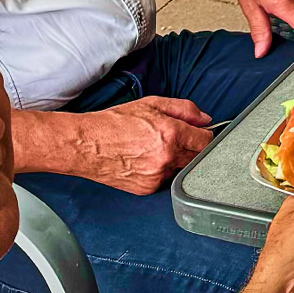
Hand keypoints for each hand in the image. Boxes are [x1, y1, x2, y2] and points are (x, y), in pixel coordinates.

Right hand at [77, 97, 212, 194]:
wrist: (87, 145)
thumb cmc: (116, 123)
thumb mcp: (153, 104)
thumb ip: (185, 109)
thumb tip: (205, 119)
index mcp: (171, 134)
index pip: (206, 141)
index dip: (205, 136)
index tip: (200, 134)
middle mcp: (166, 157)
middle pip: (197, 157)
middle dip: (192, 148)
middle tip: (178, 140)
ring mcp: (156, 175)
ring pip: (181, 169)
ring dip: (177, 161)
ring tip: (157, 149)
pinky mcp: (147, 188)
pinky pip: (165, 180)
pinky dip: (162, 171)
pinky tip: (148, 161)